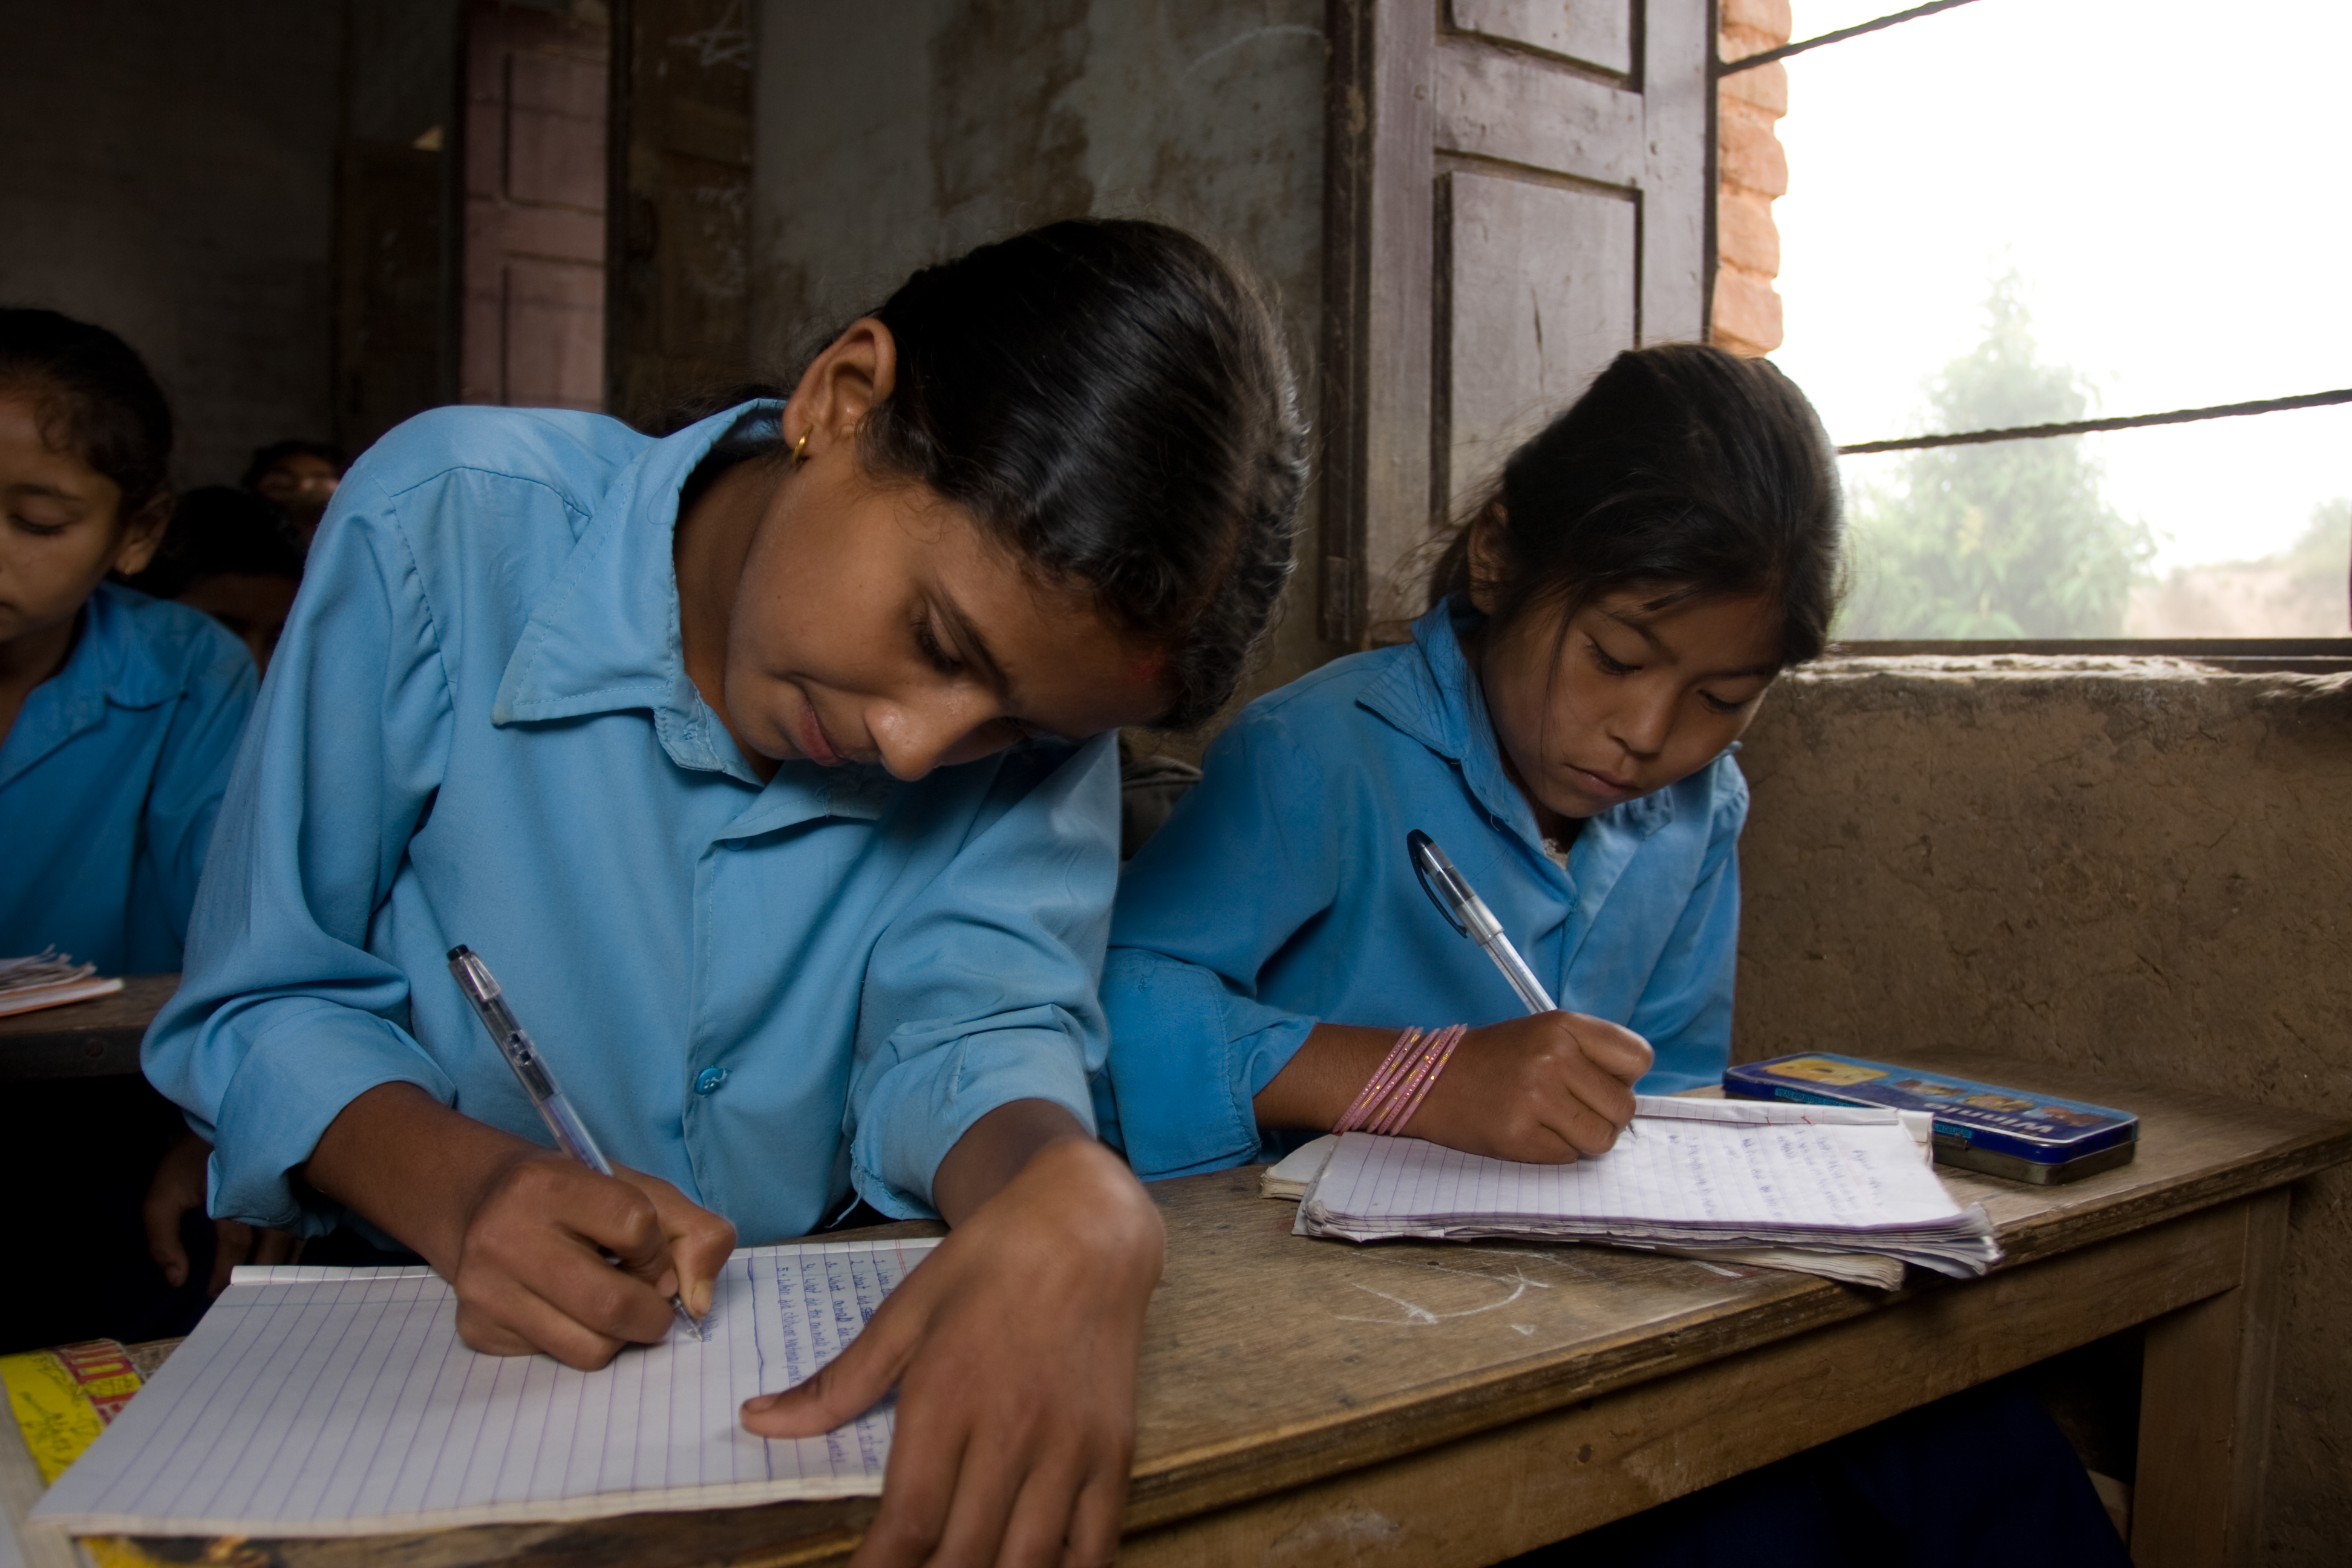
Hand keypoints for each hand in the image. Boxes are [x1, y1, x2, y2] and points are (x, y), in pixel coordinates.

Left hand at [142, 1130, 298, 1295]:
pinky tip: (288, 1259)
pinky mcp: (311, 1189)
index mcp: (235, 1201)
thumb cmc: (194, 1155)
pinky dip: (298, 1248)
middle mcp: (272, 1200)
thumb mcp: (163, 1195)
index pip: (234, 1253)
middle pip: (272, 1253)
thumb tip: (177, 1281)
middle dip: (256, 1279)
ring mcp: (297, 1194)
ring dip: (281, 1268)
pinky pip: (310, 1228)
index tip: (212, 1294)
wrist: (229, 1110)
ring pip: (296, 1243)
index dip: (224, 1277)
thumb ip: (162, 1241)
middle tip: (243, 1297)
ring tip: (265, 1285)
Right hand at [448, 1151, 737, 1368]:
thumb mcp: (639, 1190)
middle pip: (614, 1304)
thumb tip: (700, 1302)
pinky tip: (567, 1308)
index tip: (649, 1250)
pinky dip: (581, 1340)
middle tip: (650, 1297)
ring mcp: (485, 1289)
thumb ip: (694, 1233)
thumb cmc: (574, 1197)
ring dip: (620, 1334)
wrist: (483, 1202)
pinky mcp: (478, 1330)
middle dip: (654, 1311)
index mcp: (546, 1185)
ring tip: (608, 1301)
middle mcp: (504, 1237)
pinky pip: (559, 1360)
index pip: (636, 1227)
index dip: (659, 1248)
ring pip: (590, 1349)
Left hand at [742, 1110, 1162, 1567]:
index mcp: (946, 1398)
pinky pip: (1095, 1544)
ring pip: (1027, 1562)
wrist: (1087, 1225)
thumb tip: (757, 1421)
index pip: (907, 1522)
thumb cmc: (988, 1266)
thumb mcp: (904, 1315)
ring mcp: (1069, 1445)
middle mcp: (1010, 1430)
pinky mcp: (1114, 1450)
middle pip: (962, 1555)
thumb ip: (836, 1384)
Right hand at [1399, 1012, 1651, 1160]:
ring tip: (1553, 1121)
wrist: (1428, 1079)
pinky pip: (1569, 1157)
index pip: (1638, 1058)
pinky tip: (1530, 1131)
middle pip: (1624, 1106)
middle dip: (1604, 1115)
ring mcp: (1537, 1098)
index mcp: (1564, 1025)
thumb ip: (1590, 1054)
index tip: (1601, 1081)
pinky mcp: (1520, 1136)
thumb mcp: (1544, 1034)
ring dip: (1584, 1137)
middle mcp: (1554, 1057)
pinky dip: (1555, 1151)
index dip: (1624, 1077)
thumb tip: (1631, 1094)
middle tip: (1571, 1107)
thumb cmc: (1493, 1059)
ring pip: (1602, 1138)